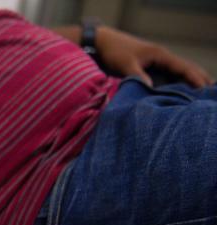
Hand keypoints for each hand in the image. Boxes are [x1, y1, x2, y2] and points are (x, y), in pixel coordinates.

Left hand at [96, 26, 213, 87]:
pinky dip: (175, 84)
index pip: (183, 67)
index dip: (194, 78)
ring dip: (189, 83)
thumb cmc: (114, 52)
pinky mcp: (149, 69)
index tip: (204, 89)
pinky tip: (179, 94)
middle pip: (186, 69)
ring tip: (200, 95)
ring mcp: (156, 63)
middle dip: (199, 79)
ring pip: (178, 74)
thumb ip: (138, 76)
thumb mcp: (126, 64)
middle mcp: (161, 58)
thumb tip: (151, 89)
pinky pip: (167, 77)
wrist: (102, 44)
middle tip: (210, 93)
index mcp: (160, 55)